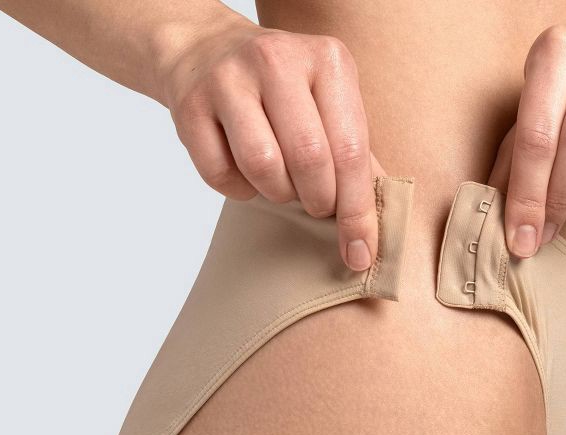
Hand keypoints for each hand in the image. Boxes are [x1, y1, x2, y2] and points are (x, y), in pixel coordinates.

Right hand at [159, 19, 384, 271]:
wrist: (205, 50)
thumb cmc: (284, 92)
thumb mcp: (330, 104)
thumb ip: (358, 158)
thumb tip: (375, 229)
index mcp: (327, 60)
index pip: (351, 151)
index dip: (358, 212)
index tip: (360, 255)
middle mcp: (278, 60)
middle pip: (309, 158)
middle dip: (319, 200)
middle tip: (317, 204)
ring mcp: (228, 79)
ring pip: (262, 166)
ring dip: (277, 193)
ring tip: (282, 182)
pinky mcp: (190, 106)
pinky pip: (220, 174)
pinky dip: (238, 190)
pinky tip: (245, 172)